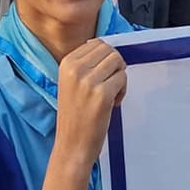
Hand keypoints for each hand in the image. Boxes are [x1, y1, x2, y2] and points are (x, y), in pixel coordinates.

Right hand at [51, 40, 126, 169]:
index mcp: (66, 63)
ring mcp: (89, 81)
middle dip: (115, 66)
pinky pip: (123, 79)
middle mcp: (75, 69)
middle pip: (110, 51)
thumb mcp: (71, 83)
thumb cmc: (75, 116)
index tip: (99, 77)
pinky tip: (112, 104)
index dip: (105, 59)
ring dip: (119, 78)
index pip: (97, 43)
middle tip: (108, 85)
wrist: (71, 146)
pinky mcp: (102, 95)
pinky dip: (122, 91)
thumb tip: (107, 47)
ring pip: (118, 62)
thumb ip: (85, 64)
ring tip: (109, 95)